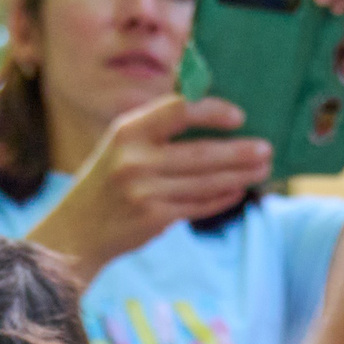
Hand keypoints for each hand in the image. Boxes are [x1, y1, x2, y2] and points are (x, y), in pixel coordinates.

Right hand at [26, 95, 270, 280]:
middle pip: (201, 153)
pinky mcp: (153, 219)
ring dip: (239, 176)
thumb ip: (156, 130)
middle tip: (268, 150)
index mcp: (127, 131)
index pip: (178, 111)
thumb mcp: (120, 146)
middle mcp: (135, 159)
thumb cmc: (106, 183)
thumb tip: (212, 120)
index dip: (212, 112)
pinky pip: (198, 206)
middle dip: (240, 153)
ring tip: (262, 169)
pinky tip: (238, 191)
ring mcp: (145, 191)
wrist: (75, 232)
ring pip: (205, 182)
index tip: (238, 117)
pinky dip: (222, 198)